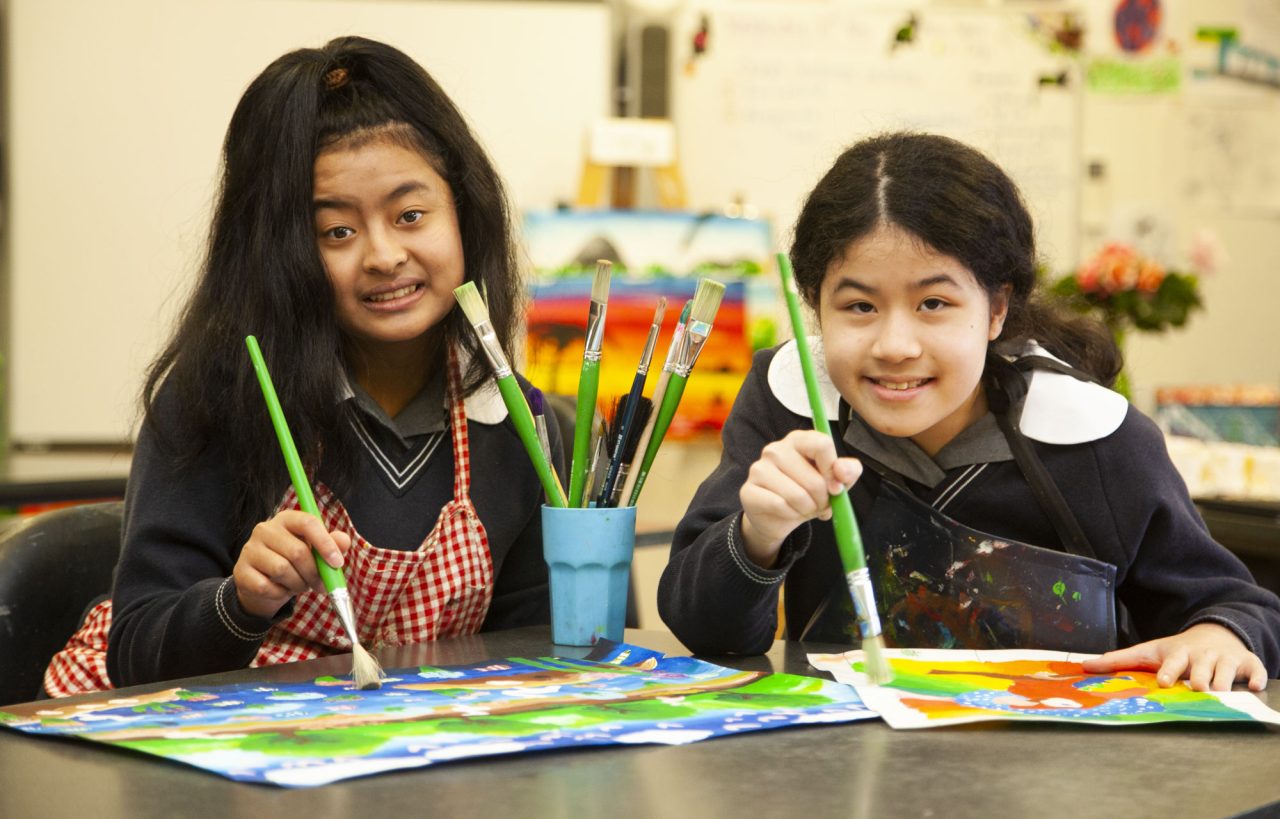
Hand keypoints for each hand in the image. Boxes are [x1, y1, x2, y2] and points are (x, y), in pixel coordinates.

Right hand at [233, 510, 351, 618]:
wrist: (264, 584)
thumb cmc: (295, 563)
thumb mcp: (315, 552)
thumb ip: (332, 544)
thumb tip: (344, 541)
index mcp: (287, 519)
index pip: (307, 522)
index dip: (325, 543)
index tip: (337, 563)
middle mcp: (265, 529)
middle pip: (297, 551)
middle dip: (314, 573)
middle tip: (320, 584)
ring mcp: (249, 549)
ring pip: (282, 570)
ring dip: (298, 584)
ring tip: (300, 585)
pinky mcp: (240, 571)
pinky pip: (266, 587)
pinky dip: (280, 594)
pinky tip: (281, 590)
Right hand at [739, 429, 861, 568]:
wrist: (779, 516)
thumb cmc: (809, 492)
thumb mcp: (835, 481)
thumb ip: (847, 471)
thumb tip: (841, 471)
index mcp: (798, 440)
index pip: (822, 444)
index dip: (834, 470)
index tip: (836, 486)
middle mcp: (775, 449)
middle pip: (814, 478)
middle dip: (822, 499)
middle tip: (819, 503)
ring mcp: (758, 468)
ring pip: (797, 495)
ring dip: (807, 509)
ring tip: (805, 508)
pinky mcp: (748, 490)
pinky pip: (780, 506)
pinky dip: (791, 515)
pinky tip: (788, 512)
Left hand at [1081, 622, 1266, 691]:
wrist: (1213, 634)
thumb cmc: (1176, 650)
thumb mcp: (1148, 652)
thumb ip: (1117, 660)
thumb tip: (1083, 666)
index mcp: (1177, 654)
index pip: (1172, 663)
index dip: (1169, 672)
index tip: (1164, 682)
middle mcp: (1202, 656)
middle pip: (1201, 673)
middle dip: (1199, 681)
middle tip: (1198, 690)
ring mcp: (1226, 660)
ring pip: (1226, 675)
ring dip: (1224, 685)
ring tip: (1220, 694)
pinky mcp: (1248, 664)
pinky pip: (1256, 671)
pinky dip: (1256, 679)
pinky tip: (1255, 686)